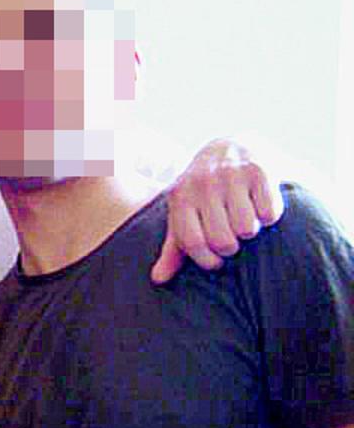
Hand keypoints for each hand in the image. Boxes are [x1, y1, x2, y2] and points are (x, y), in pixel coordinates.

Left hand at [150, 138, 284, 283]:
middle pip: (222, 240)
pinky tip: (261, 205)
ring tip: (245, 219)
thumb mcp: (185, 215)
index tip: (216, 260)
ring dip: (250, 231)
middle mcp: (202, 183)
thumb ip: (173, 248)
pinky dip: (269, 216)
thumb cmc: (204, 193)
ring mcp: (230, 175)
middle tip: (232, 235)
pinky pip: (269, 213)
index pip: (193, 243)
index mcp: (180, 197)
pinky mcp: (259, 170)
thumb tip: (158, 279)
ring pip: (246, 229)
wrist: (231, 148)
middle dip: (231, 246)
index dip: (208, 260)